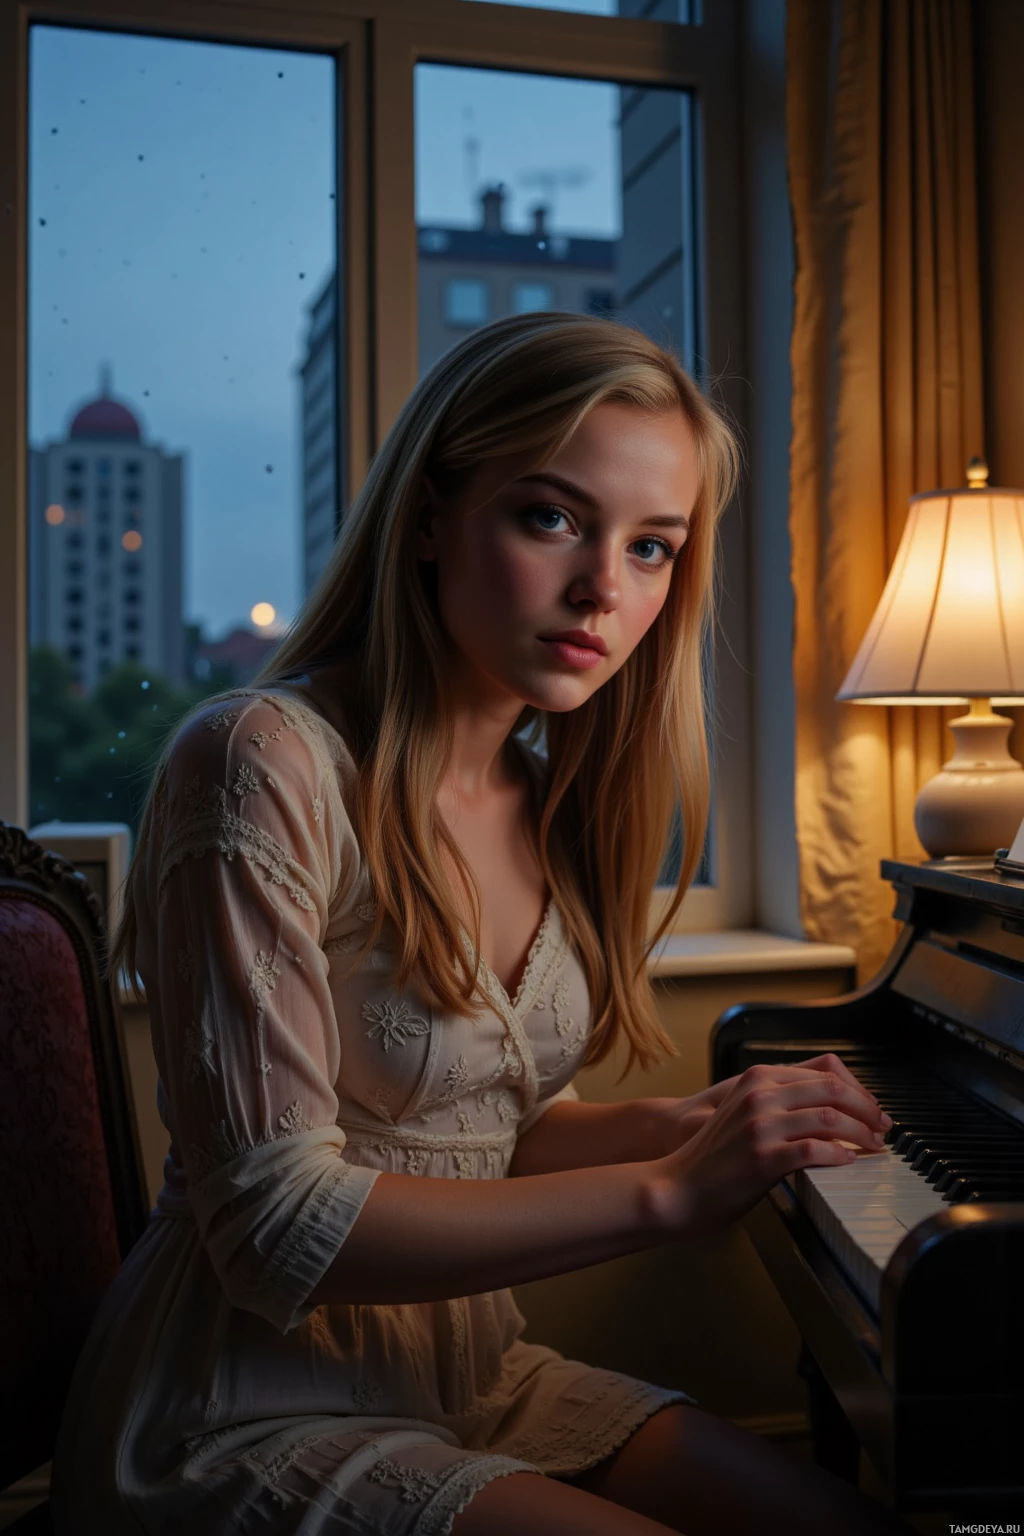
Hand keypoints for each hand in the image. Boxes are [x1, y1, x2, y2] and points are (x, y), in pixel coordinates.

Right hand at [653, 1054, 891, 1241]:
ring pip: (830, 1119)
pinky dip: (839, 1156)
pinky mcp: (762, 1157)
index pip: (824, 1070)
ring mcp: (761, 1125)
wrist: (677, 1186)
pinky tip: (847, 1162)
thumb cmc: (713, 1156)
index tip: (872, 1108)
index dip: (858, 1089)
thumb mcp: (744, 1111)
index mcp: (758, 1078)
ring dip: (860, 1134)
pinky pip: (814, 1150)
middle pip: (833, 1090)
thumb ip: (780, 1100)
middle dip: (867, 1109)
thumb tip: (829, 1105)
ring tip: (871, 1147)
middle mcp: (760, 1094)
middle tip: (881, 1128)